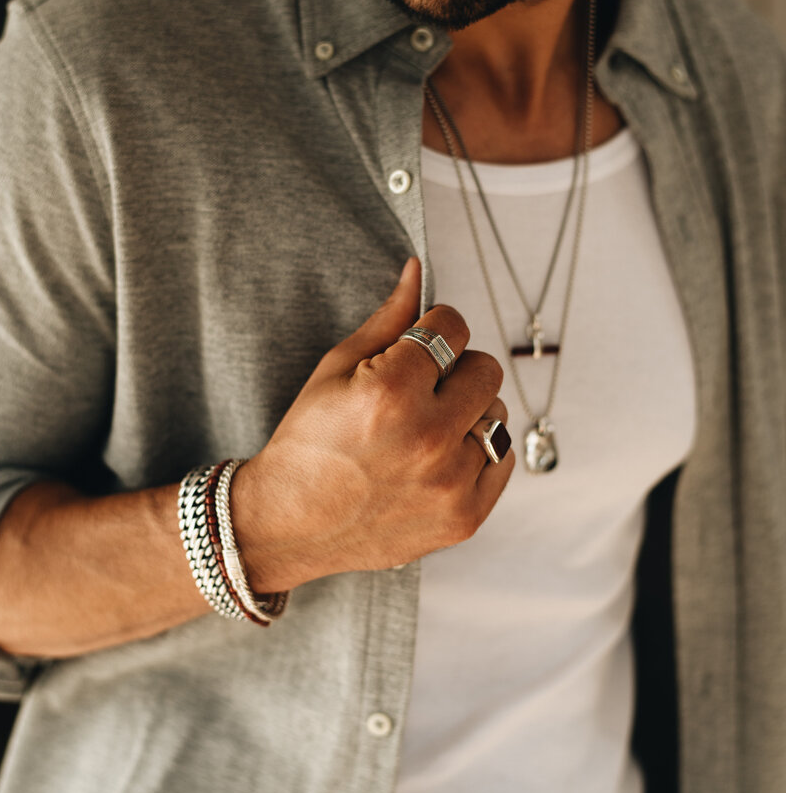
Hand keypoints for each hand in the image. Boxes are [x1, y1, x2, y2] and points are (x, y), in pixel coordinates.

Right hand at [232, 257, 514, 591]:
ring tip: (425, 430)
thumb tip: (418, 268)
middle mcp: (428, 437)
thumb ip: (387, 319)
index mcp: (391, 391)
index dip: (434, 330)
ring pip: (498, 414)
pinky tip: (440, 457)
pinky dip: (479, 452)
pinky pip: (504, 458)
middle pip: (486, 369)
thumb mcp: (335, 370)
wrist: (289, 524)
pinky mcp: (464, 517)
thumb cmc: (308, 443)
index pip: (454, 326)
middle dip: (456, 370)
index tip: (417, 348)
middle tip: (421, 391)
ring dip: (468, 413)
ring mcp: (450, 482)